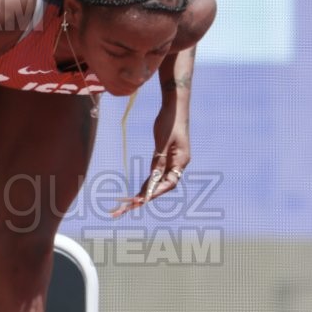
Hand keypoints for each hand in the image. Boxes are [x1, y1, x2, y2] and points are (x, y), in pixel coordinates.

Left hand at [111, 103, 189, 217]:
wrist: (175, 104)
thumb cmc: (170, 120)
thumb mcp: (162, 141)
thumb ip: (158, 160)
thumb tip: (153, 179)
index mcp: (181, 161)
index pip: (169, 183)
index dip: (155, 192)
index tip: (142, 201)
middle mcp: (179, 163)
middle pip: (162, 185)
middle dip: (146, 197)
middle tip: (129, 207)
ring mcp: (173, 160)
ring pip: (159, 181)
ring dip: (145, 191)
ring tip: (130, 203)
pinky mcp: (167, 156)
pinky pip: (157, 172)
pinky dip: (148, 181)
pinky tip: (140, 189)